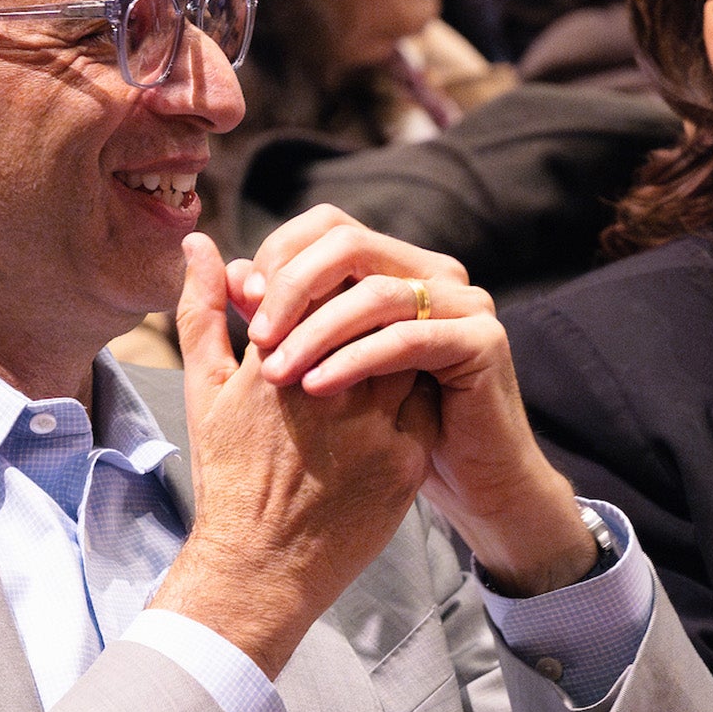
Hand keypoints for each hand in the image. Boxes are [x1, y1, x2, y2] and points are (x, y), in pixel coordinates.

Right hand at [148, 233, 431, 676]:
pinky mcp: (408, 457)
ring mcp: (375, 425)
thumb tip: (200, 243)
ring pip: (404, 347)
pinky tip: (399, 389)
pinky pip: (426, 397)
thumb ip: (204, 309)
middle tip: (357, 308)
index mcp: (277, 365)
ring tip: (380, 343)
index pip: (319, 286)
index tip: (318, 293)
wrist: (262, 565)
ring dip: (394, 336)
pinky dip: (416, 383)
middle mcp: (330, 389)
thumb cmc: (228, 476)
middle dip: (362, 303)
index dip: (323, 282)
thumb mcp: (204, 389)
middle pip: (369, 310)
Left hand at [232, 206, 597, 595]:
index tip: (243, 303)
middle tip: (257, 338)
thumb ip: (280, 316)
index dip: (279, 257)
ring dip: (317, 330)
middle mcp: (432, 271)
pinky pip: (409, 339)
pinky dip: (356, 360)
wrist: (466, 484)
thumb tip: (229, 267)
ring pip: (375, 292)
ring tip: (277, 373)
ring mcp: (464, 301)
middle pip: (348, 244)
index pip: (327, 227)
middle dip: (292, 287)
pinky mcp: (483, 340)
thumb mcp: (325, 366)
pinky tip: (318, 388)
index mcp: (395, 266)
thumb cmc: (389, 430)